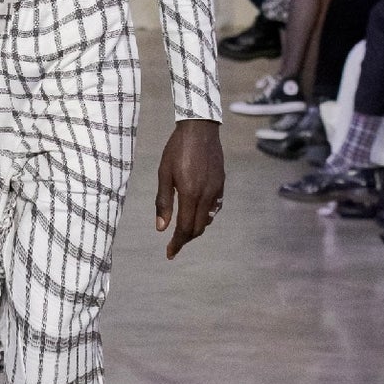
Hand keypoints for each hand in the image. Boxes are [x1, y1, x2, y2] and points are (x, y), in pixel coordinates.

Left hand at [154, 119, 224, 258]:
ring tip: (182, 230)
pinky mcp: (222, 184)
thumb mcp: (163, 175)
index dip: (177, 243)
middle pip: (198, 228)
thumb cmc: (176, 150)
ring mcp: (217, 190)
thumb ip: (163, 202)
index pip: (185, 228)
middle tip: (173, 243)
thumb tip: (161, 228)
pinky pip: (214, 208)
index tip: (169, 253)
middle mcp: (207, 195)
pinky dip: (205, 216)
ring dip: (195, 228)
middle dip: (185, 239)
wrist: (200, 129)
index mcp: (191, 194)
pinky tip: (195, 214)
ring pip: (207, 219)